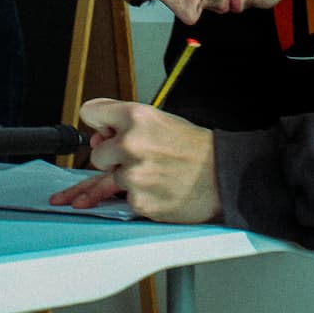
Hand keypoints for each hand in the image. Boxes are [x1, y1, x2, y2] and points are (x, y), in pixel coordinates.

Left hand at [50, 99, 220, 223]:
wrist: (223, 175)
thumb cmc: (195, 149)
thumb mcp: (162, 121)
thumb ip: (126, 125)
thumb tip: (97, 138)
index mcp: (136, 116)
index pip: (90, 112)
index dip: (99, 123)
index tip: (104, 132)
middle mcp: (131, 143)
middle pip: (95, 153)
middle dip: (112, 158)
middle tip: (140, 158)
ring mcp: (133, 174)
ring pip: (108, 179)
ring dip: (126, 180)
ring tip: (154, 175)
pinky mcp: (138, 200)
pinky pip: (124, 199)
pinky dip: (138, 197)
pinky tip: (158, 189)